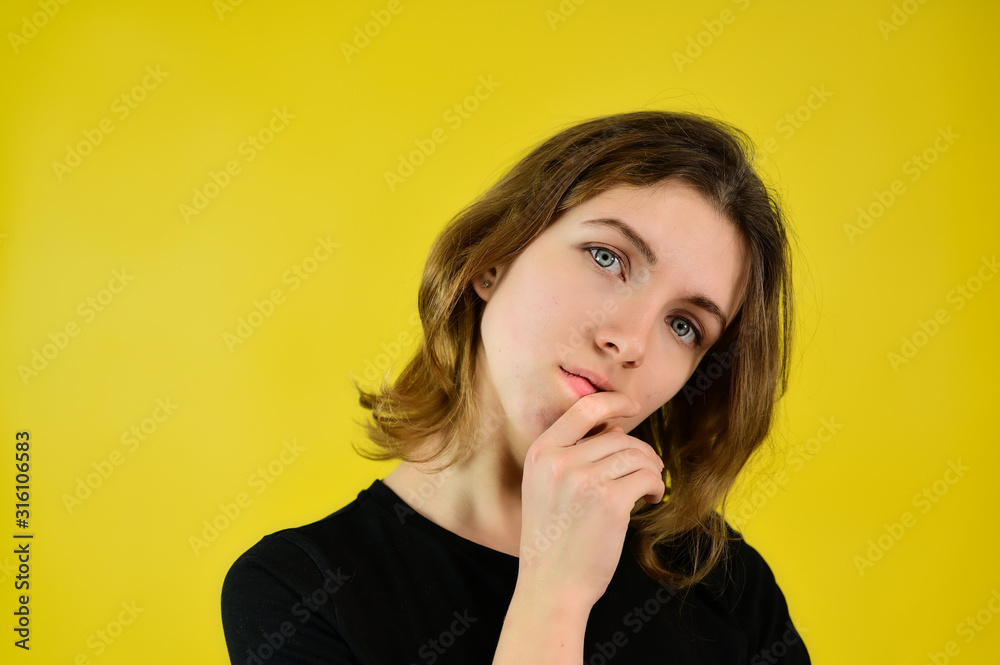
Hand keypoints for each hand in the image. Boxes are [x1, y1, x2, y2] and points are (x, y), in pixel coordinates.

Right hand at [516, 391, 665, 609]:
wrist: (551, 586)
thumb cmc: (553, 538)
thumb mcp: (546, 487)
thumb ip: (571, 455)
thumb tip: (616, 430)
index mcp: (541, 452)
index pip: (584, 408)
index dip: (613, 401)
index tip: (632, 406)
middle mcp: (559, 461)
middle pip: (618, 436)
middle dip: (640, 452)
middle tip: (647, 472)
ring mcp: (583, 480)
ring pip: (636, 455)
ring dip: (651, 470)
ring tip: (650, 488)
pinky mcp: (609, 502)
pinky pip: (646, 477)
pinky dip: (656, 486)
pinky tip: (652, 499)